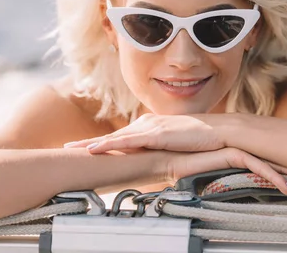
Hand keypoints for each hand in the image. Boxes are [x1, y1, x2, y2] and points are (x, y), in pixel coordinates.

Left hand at [64, 113, 224, 152]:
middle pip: (112, 136)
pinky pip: (126, 141)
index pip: (121, 137)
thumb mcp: (178, 146)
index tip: (83, 148)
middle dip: (88, 142)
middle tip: (67, 148)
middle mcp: (146, 124)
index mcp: (151, 126)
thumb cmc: (203, 140)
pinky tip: (93, 149)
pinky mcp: (155, 134)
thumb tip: (158, 162)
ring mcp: (150, 127)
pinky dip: (107, 145)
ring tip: (71, 150)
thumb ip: (165, 150)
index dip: (101, 143)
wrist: (220, 132)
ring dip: (91, 143)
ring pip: (114, 137)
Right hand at [165, 147, 286, 194]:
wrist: (163, 154)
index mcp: (238, 146)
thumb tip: (235, 180)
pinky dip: (273, 177)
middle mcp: (241, 144)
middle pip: (278, 154)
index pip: (269, 154)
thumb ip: (224, 169)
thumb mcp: (209, 166)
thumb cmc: (181, 160)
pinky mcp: (231, 152)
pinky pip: (258, 166)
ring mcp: (237, 146)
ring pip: (273, 159)